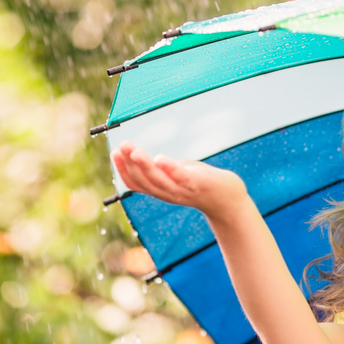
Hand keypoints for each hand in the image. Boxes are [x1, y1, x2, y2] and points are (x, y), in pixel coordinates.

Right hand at [110, 140, 248, 221]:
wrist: (228, 197)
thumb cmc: (201, 182)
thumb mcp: (177, 172)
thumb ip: (163, 167)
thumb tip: (146, 157)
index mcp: (160, 189)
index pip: (135, 183)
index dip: (123, 169)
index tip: (115, 152)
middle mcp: (167, 193)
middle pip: (143, 180)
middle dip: (129, 163)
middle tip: (121, 146)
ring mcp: (182, 190)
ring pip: (158, 180)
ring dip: (144, 166)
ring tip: (134, 151)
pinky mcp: (197, 185)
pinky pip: (180, 178)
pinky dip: (169, 169)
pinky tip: (160, 158)